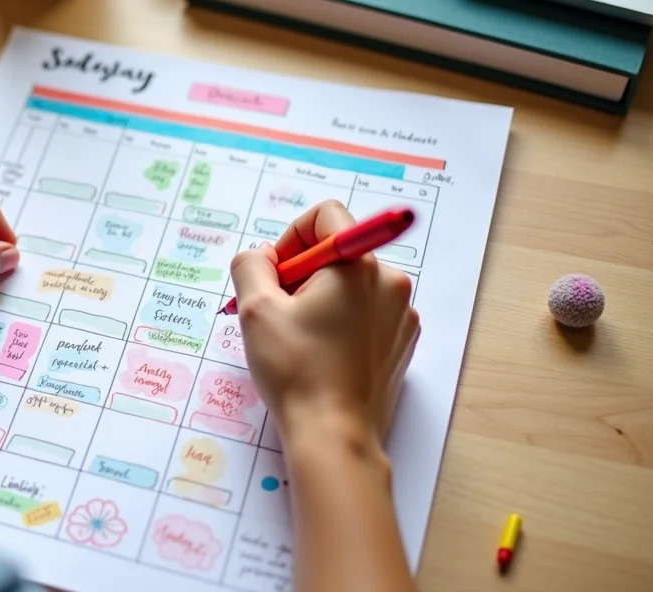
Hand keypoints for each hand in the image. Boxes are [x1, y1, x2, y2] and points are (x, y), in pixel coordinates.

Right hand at [229, 200, 419, 452]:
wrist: (334, 435)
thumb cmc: (296, 371)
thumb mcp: (255, 309)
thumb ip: (251, 265)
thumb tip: (263, 256)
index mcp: (357, 266)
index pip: (326, 217)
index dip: (291, 237)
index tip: (276, 274)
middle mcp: (388, 283)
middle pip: (337, 253)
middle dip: (302, 275)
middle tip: (278, 313)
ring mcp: (400, 315)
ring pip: (350, 285)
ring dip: (320, 300)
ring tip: (298, 339)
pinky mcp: (401, 343)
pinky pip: (366, 314)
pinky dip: (341, 323)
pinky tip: (321, 354)